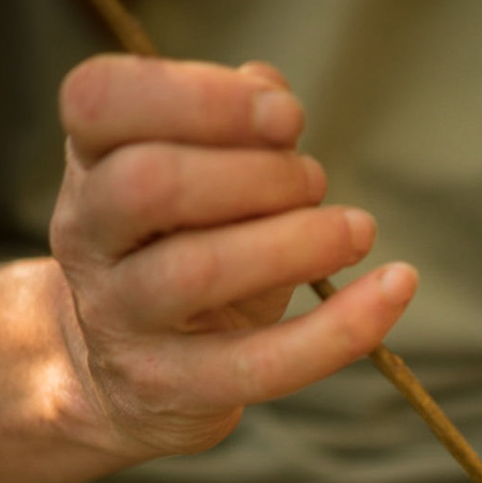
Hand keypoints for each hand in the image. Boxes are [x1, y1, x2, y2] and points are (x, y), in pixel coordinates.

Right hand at [50, 55, 415, 461]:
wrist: (130, 379)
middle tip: (315, 180)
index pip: (101, 97)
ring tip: (355, 230)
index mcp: (90, 162)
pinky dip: (342, 328)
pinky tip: (396, 288)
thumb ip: (234, 129)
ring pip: (195, 270)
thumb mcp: (200, 179)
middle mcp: (86, 235)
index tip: (286, 116)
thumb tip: (273, 97)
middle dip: (257, 172)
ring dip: (296, 241)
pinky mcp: (170, 388)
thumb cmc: (183, 253)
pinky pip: (261, 363)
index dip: (197, 94)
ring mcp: (120, 317)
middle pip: (150, 182)